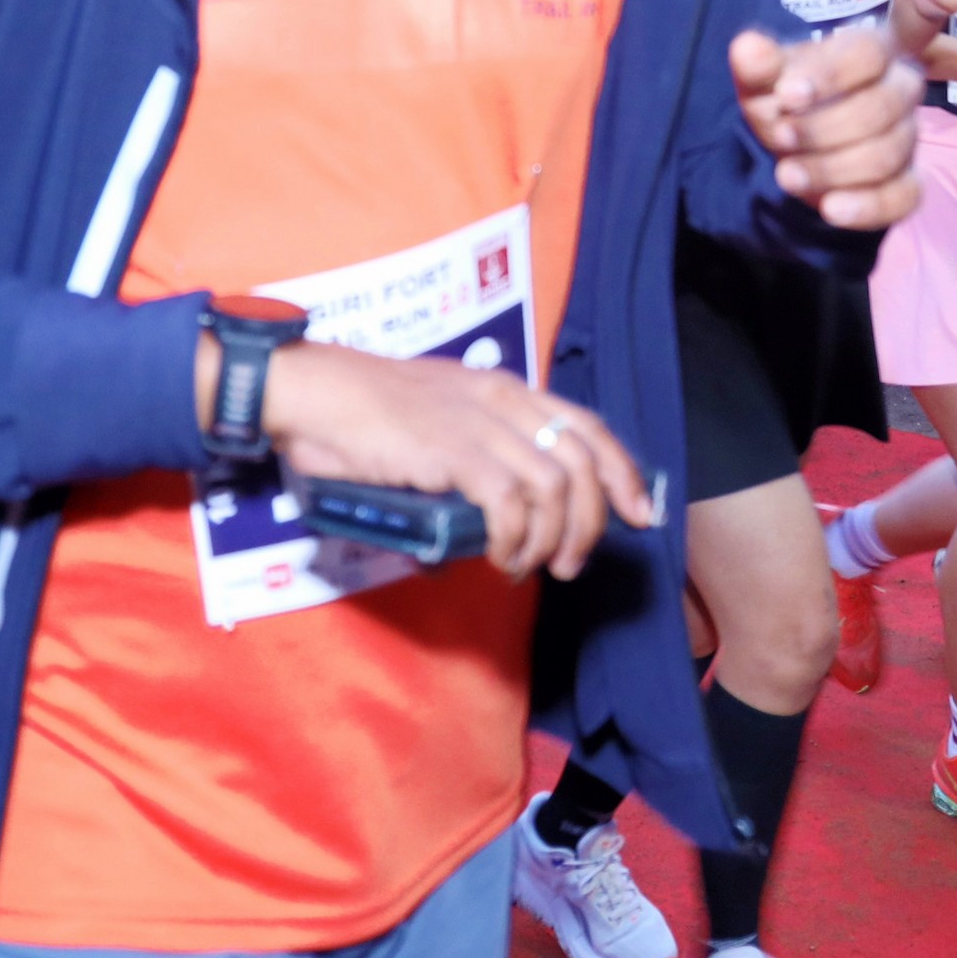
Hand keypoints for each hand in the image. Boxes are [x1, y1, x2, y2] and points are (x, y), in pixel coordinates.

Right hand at [253, 332, 655, 581]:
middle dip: (591, 523)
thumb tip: (498, 513)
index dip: (623, 472)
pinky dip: (514, 541)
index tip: (640, 514)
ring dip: (552, 540)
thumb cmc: (368, 414)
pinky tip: (499, 559)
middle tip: (571, 563)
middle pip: (583, 463)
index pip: (589, 426)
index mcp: (507, 389)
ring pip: (555, 489)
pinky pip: (510, 505)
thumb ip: (477, 453)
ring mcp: (480, 426)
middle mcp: (504, 401)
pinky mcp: (453, 454)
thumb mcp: (442, 419)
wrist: (317, 394)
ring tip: (529, 567)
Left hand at [732, 23, 925, 226]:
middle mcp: (900, 89)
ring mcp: (908, 137)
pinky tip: (830, 210)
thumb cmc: (786, 101)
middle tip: (781, 138)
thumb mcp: (763, 81)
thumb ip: (757, 64)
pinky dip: (868, 207)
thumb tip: (748, 49)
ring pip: (887, 154)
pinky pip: (903, 197)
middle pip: (882, 107)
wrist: (798, 144)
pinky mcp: (908, 182)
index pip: (869, 53)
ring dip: (833, 169)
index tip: (787, 96)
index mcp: (871, 50)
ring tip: (787, 176)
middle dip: (825, 128)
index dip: (829, 76)